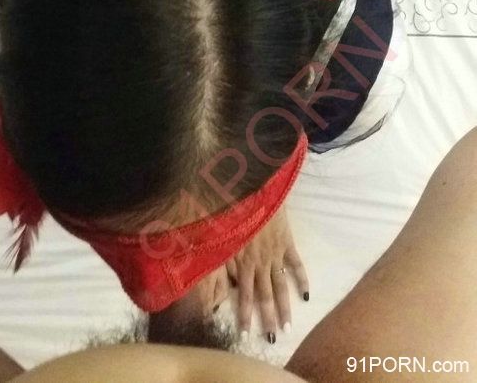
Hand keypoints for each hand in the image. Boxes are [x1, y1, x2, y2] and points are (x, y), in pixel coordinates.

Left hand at [226, 206, 308, 342]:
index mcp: (243, 262)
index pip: (244, 295)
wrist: (256, 190)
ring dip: (284, 306)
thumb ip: (223, 259)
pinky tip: (306, 294)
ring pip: (281, 286)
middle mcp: (261, 263)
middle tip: (272, 339)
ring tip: (287, 326)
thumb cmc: (235, 211)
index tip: (246, 334)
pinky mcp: (287, 243)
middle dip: (268, 318)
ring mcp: (276, 254)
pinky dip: (302, 279)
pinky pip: (296, 264)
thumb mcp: (223, 236)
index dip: (244, 314)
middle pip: (265, 295)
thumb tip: (223, 281)